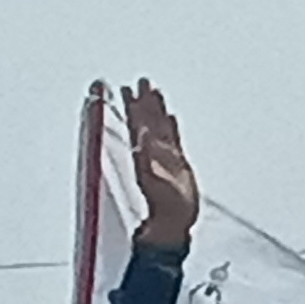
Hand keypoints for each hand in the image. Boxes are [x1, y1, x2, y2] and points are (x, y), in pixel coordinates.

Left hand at [122, 78, 198, 250]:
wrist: (174, 222)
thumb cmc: (162, 206)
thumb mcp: (151, 180)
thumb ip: (145, 158)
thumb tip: (140, 137)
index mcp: (144, 155)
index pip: (136, 124)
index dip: (132, 106)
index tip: (127, 88)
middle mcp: (152, 153)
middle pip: (146, 120)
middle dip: (142, 101)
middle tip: (140, 81)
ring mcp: (164, 157)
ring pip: (159, 126)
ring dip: (156, 109)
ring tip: (153, 91)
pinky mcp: (176, 164)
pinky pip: (172, 139)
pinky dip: (170, 126)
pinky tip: (169, 117)